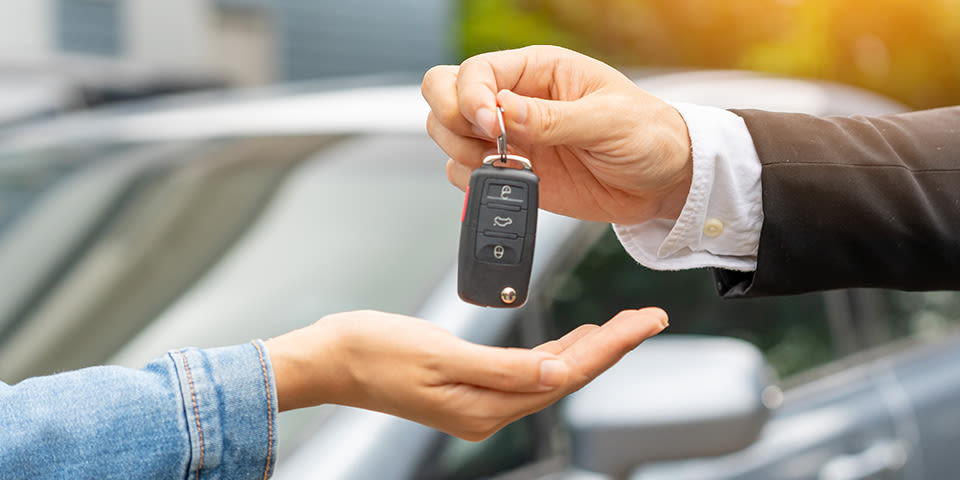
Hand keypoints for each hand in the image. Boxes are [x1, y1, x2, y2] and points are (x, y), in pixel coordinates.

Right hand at [264, 308, 667, 440]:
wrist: (330, 358)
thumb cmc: (374, 351)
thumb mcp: (439, 355)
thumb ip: (502, 369)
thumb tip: (559, 376)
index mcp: (485, 406)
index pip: (567, 375)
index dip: (612, 347)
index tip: (645, 322)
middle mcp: (488, 410)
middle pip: (566, 376)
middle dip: (611, 346)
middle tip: (648, 317)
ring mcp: (478, 401)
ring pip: (550, 374)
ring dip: (587, 349)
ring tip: (622, 326)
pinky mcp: (467, 386)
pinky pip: (525, 371)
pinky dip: (553, 353)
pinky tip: (568, 341)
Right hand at [422, 45, 692, 223]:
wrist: (664, 181)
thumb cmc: (648, 135)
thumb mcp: (608, 121)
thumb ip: (553, 118)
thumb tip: (503, 111)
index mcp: (537, 70)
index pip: (476, 71)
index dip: (470, 97)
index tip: (491, 125)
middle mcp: (515, 100)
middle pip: (444, 95)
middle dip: (452, 120)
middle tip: (485, 144)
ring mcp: (509, 138)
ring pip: (447, 135)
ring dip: (462, 153)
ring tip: (505, 165)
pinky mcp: (511, 173)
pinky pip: (465, 174)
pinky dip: (475, 183)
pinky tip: (512, 182)